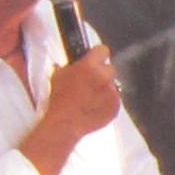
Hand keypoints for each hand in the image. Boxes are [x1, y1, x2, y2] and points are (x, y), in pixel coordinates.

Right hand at [21, 37, 122, 172]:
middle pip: (110, 69)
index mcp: (90, 65)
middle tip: (91, 82)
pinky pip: (114, 100)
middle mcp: (104, 77)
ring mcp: (112, 92)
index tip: (96, 58)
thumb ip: (67, 67)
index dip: (98, 55)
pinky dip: (107, 102)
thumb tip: (65, 65)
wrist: (65, 123)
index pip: (103, 50)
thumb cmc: (60, 100)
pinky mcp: (116, 106)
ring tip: (90, 98)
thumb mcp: (58, 77)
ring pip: (112, 85)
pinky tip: (94, 106)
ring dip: (104, 89)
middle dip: (102, 74)